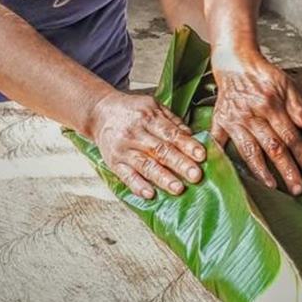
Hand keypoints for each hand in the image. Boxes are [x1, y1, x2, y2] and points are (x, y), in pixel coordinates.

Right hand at [90, 91, 205, 199]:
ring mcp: (123, 149)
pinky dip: (137, 186)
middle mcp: (135, 133)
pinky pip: (126, 176)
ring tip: (178, 188)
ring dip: (162, 178)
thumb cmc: (132, 111)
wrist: (100, 113)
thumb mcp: (153, 106)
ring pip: (145, 165)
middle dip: (179, 164)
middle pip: (160, 150)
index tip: (201, 155)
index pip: (171, 133)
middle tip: (196, 175)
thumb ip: (173, 121)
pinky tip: (149, 194)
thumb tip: (192, 136)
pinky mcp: (113, 162)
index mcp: (148, 117)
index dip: (187, 144)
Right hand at [210, 49, 301, 192]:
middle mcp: (251, 115)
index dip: (301, 154)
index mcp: (270, 105)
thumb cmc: (263, 75)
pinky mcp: (219, 123)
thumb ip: (297, 105)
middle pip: (272, 147)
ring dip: (261, 171)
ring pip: (249, 151)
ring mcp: (234, 121)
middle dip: (286, 170)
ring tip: (272, 187)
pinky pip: (220, 144)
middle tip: (297, 188)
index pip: (290, 135)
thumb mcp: (286, 83)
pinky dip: (223, 159)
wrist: (235, 63)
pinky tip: (231, 175)